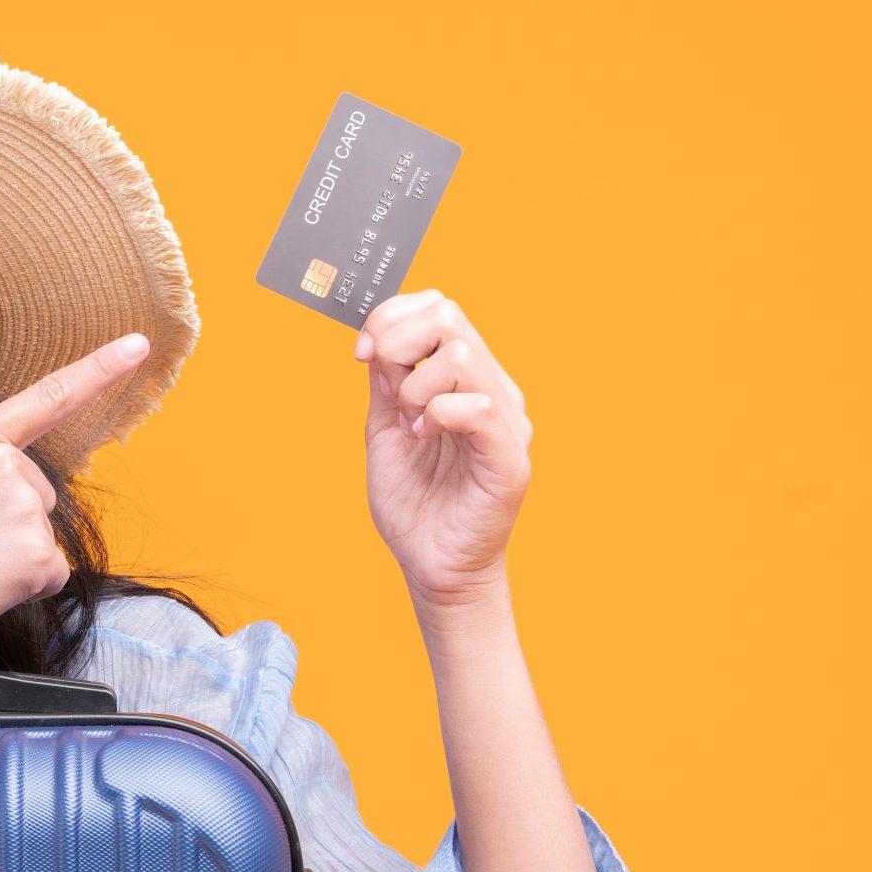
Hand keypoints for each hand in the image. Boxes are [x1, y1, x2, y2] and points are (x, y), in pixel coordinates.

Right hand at [0, 332, 150, 646]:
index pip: (51, 396)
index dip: (100, 368)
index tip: (138, 346)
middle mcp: (10, 468)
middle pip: (40, 491)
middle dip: (10, 515)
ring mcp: (26, 512)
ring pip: (42, 532)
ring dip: (15, 550)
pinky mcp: (37, 557)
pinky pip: (51, 571)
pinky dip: (26, 583)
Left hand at [353, 290, 533, 607]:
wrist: (431, 564)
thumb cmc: (413, 501)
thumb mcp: (384, 426)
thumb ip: (386, 380)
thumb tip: (377, 334)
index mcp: (465, 377)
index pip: (438, 307)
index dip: (391, 317)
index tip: (362, 354)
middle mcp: (492, 388)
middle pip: (449, 315)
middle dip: (398, 344)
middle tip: (386, 391)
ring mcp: (506, 420)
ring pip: (460, 355)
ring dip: (415, 388)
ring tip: (411, 427)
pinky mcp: (509, 457)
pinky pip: (474, 407)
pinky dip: (435, 415)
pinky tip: (423, 440)